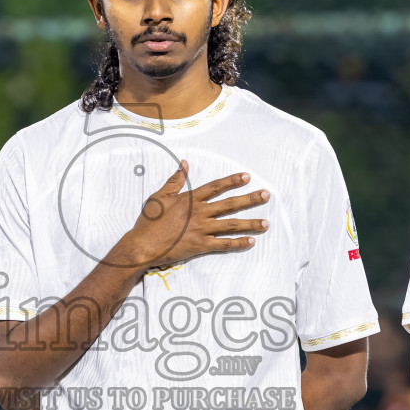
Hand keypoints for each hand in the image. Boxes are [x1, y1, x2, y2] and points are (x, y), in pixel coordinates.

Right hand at [109, 161, 268, 270]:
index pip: (215, 187)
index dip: (232, 181)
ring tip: (266, 223)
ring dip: (250, 223)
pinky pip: (223, 244)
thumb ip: (175, 181)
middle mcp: (200, 213)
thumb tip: (184, 164)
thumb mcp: (159, 196)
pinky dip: (238, 243)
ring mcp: (202, 230)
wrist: (143, 245)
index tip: (247, 177)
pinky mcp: (201, 246)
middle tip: (266, 195)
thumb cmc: (149, 222)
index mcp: (190, 200)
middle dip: (250, 199)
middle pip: (230, 204)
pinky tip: (251, 242)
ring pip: (231, 225)